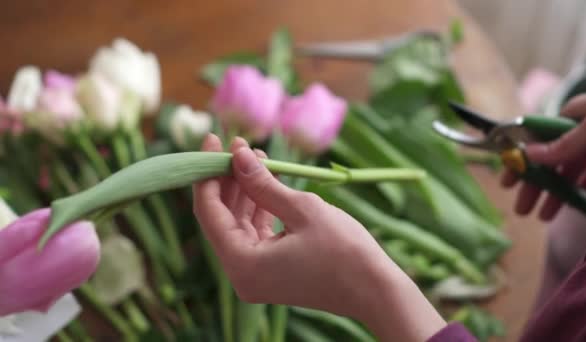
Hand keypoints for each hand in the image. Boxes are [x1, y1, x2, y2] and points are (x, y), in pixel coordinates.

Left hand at [193, 134, 445, 341]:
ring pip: (239, 223)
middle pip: (222, 217)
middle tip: (236, 145)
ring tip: (257, 156)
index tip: (214, 141)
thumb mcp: (302, 209)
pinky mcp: (272, 270)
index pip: (209, 211)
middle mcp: (242, 274)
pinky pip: (257, 233)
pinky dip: (261, 207)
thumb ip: (263, 183)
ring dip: (246, 190)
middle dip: (228, 179)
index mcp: (242, 264)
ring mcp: (257, 275)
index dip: (207, 173)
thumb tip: (238, 154)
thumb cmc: (344, 250)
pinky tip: (269, 179)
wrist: (376, 290)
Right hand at [503, 88, 585, 219]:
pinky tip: (578, 203)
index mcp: (580, 111)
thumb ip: (566, 142)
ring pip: (575, 170)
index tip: (508, 182)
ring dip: (559, 193)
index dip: (523, 159)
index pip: (541, 135)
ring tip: (545, 217)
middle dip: (538, 184)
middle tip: (523, 210)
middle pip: (555, 157)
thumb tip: (530, 154)